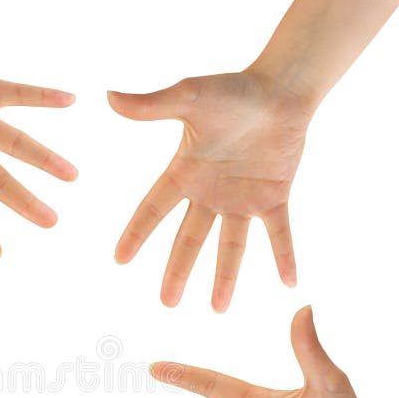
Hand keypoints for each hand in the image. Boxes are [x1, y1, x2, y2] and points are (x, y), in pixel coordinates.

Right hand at [109, 71, 312, 309]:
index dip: (136, 234)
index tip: (119, 261)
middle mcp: (209, 194)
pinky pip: (278, 233)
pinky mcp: (273, 198)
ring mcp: (241, 199)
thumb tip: (108, 97)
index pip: (153, 210)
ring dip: (225, 277)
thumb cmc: (233, 89)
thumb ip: (152, 105)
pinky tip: (290, 282)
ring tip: (218, 310)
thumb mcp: (189, 97)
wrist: (281, 87)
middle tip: (167, 304)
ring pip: (230, 246)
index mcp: (184, 173)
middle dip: (178, 272)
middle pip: (189, 240)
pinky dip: (284, 256)